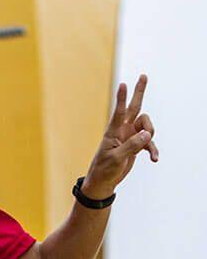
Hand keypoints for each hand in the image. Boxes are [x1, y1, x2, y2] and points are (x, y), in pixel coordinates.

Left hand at [81, 75, 158, 197]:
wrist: (104, 182)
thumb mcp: (116, 159)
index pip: (119, 112)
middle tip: (143, 76)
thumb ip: (131, 146)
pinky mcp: (136, 146)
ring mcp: (130, 137)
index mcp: (113, 132)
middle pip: (134, 107)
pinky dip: (153, 149)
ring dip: (151, 136)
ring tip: (149, 150)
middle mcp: (123, 131)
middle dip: (139, 92)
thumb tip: (147, 135)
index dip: (121, 99)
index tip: (123, 84)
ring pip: (147, 126)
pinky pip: (149, 143)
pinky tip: (154, 159)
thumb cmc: (104, 170)